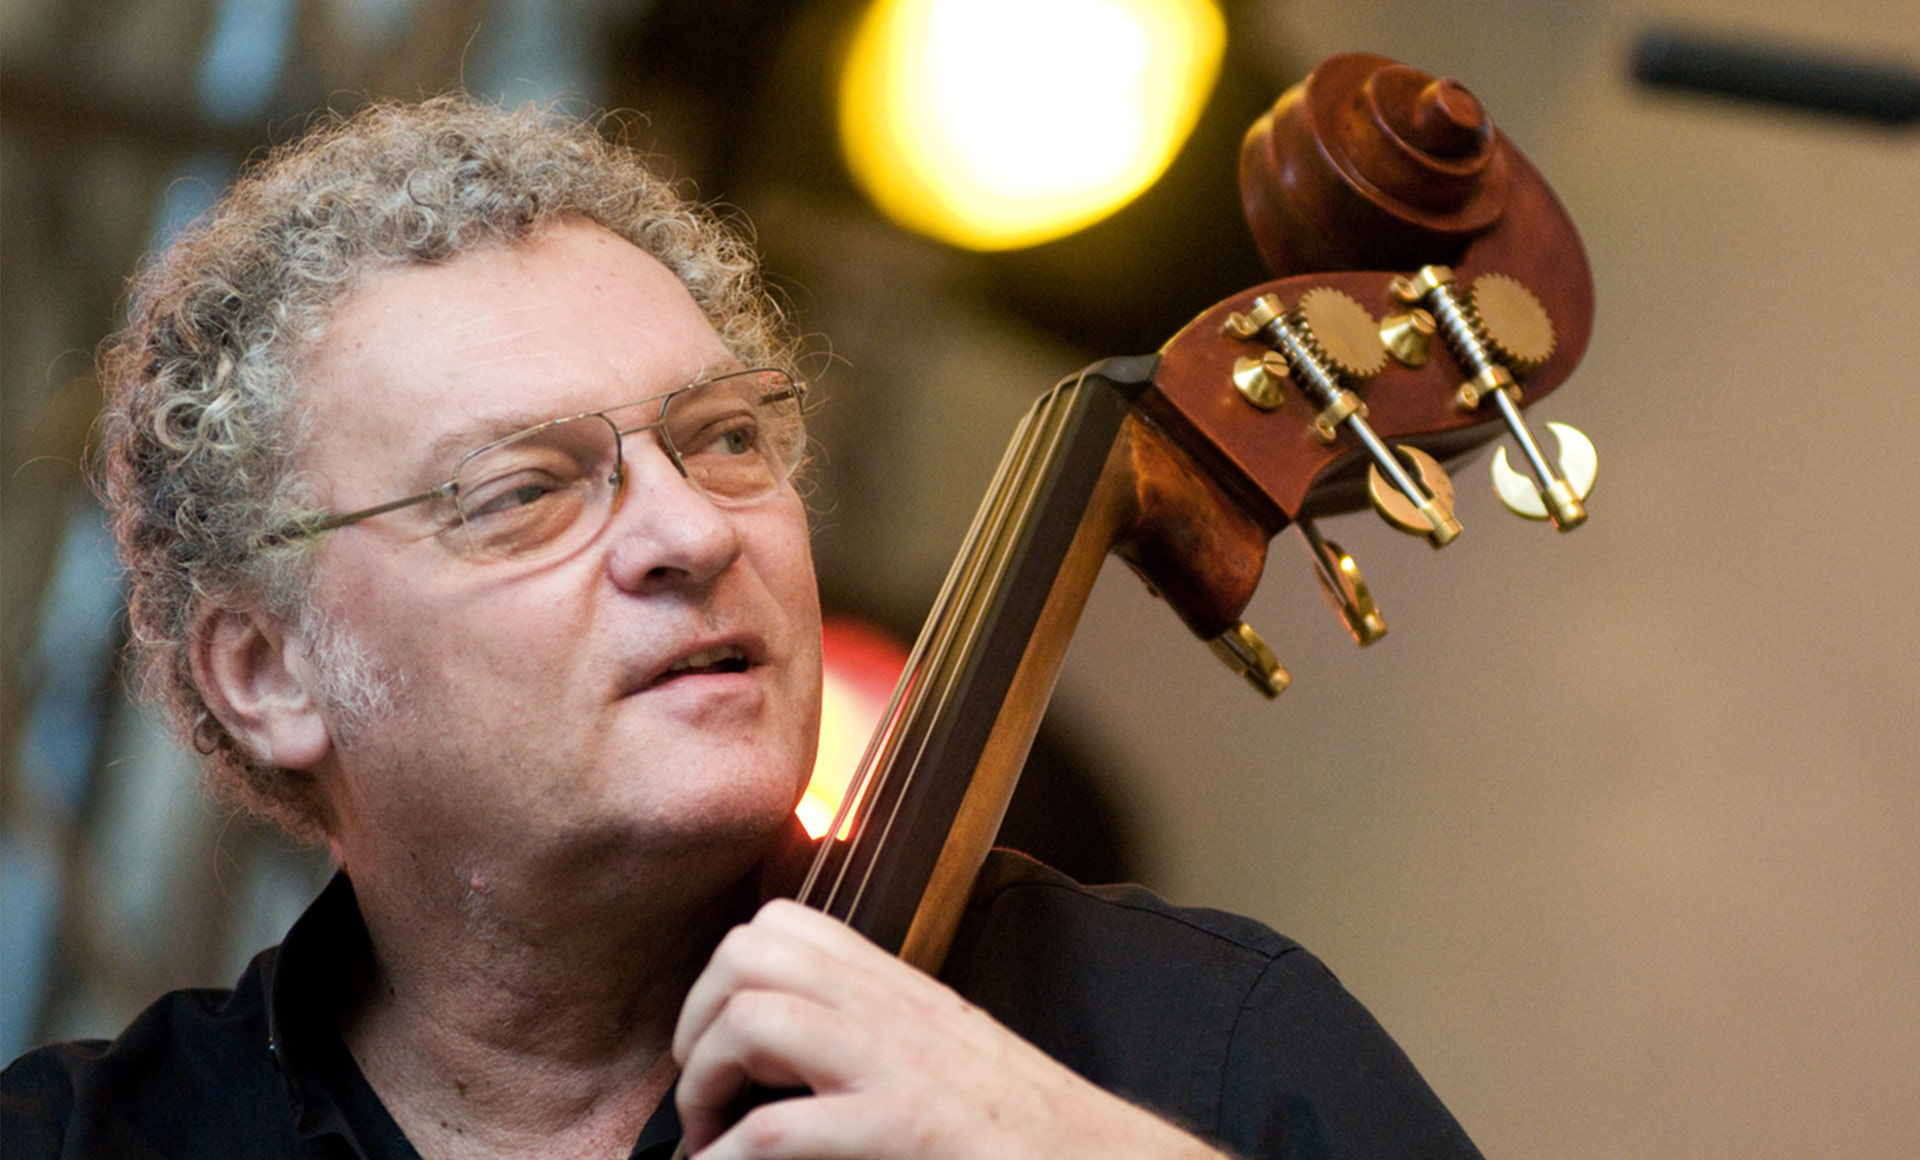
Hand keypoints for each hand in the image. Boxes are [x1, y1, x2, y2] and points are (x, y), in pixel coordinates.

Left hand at [672, 899, 1228, 1159]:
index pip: (782, 925)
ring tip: (710, 1141)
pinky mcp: (911, 1126)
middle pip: (749, 950)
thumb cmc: (1020, 1130)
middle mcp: (896, 1010)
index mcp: (899, 992)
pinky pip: (780, 1129)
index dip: (723, 979)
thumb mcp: (943, 1060)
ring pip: (754, 1018)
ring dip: (704, 1084)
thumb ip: (874, 1043)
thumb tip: (789, 1068)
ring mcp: (902, 1064)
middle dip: (696, 1023)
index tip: (718, 1050)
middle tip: (703, 1094)